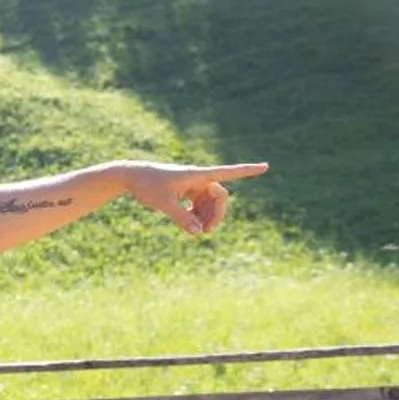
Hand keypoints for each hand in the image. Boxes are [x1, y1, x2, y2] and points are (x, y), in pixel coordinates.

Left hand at [119, 160, 267, 235]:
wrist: (132, 177)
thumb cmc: (147, 185)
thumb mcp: (163, 203)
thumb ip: (181, 218)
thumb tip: (198, 233)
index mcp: (198, 175)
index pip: (228, 172)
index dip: (248, 171)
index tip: (266, 167)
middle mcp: (199, 179)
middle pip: (220, 197)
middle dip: (217, 215)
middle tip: (206, 232)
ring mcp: (193, 186)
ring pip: (210, 203)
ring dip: (207, 217)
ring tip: (195, 231)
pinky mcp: (187, 192)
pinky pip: (200, 205)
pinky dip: (198, 216)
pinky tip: (189, 225)